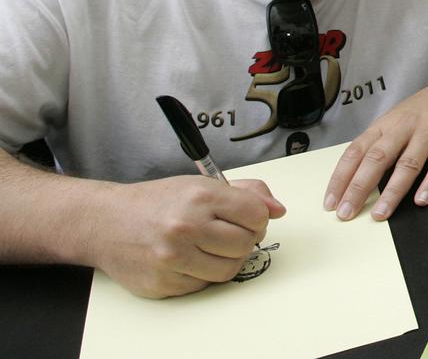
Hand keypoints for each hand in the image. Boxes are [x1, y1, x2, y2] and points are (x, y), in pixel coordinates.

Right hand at [91, 176, 284, 297]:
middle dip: (245, 239)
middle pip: (246, 244)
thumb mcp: (201, 185)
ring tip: (213, 247)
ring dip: (228, 260)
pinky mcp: (163, 283)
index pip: (256, 215)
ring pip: (229, 269)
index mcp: (200, 197)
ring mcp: (173, 258)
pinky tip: (191, 259)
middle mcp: (186, 227)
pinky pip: (204, 285)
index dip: (258, 218)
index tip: (249, 219)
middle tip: (230, 233)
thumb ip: (247, 193)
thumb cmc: (156, 202)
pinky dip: (204, 274)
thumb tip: (278, 210)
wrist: (105, 222)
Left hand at [323, 78, 427, 221]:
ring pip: (407, 164)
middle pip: (377, 159)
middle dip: (359, 188)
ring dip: (392, 191)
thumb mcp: (394, 121)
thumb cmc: (425, 110)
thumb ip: (378, 147)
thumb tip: (354, 179)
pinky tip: (422, 199)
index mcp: (385, 125)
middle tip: (347, 211)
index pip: (356, 152)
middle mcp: (404, 128)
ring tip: (380, 213)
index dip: (341, 178)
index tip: (330, 201)